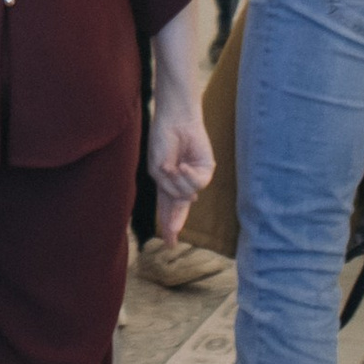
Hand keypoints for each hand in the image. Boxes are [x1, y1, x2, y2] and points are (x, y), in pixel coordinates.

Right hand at [148, 107, 214, 242]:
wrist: (175, 120)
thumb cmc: (163, 140)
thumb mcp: (157, 168)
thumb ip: (169, 188)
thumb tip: (189, 200)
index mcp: (166, 180)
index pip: (167, 206)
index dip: (167, 223)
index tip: (169, 242)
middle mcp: (180, 181)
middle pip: (178, 209)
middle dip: (174, 223)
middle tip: (171, 243)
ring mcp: (192, 176)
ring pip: (187, 195)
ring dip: (178, 183)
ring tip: (174, 167)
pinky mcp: (206, 170)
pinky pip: (197, 184)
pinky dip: (189, 177)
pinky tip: (184, 166)